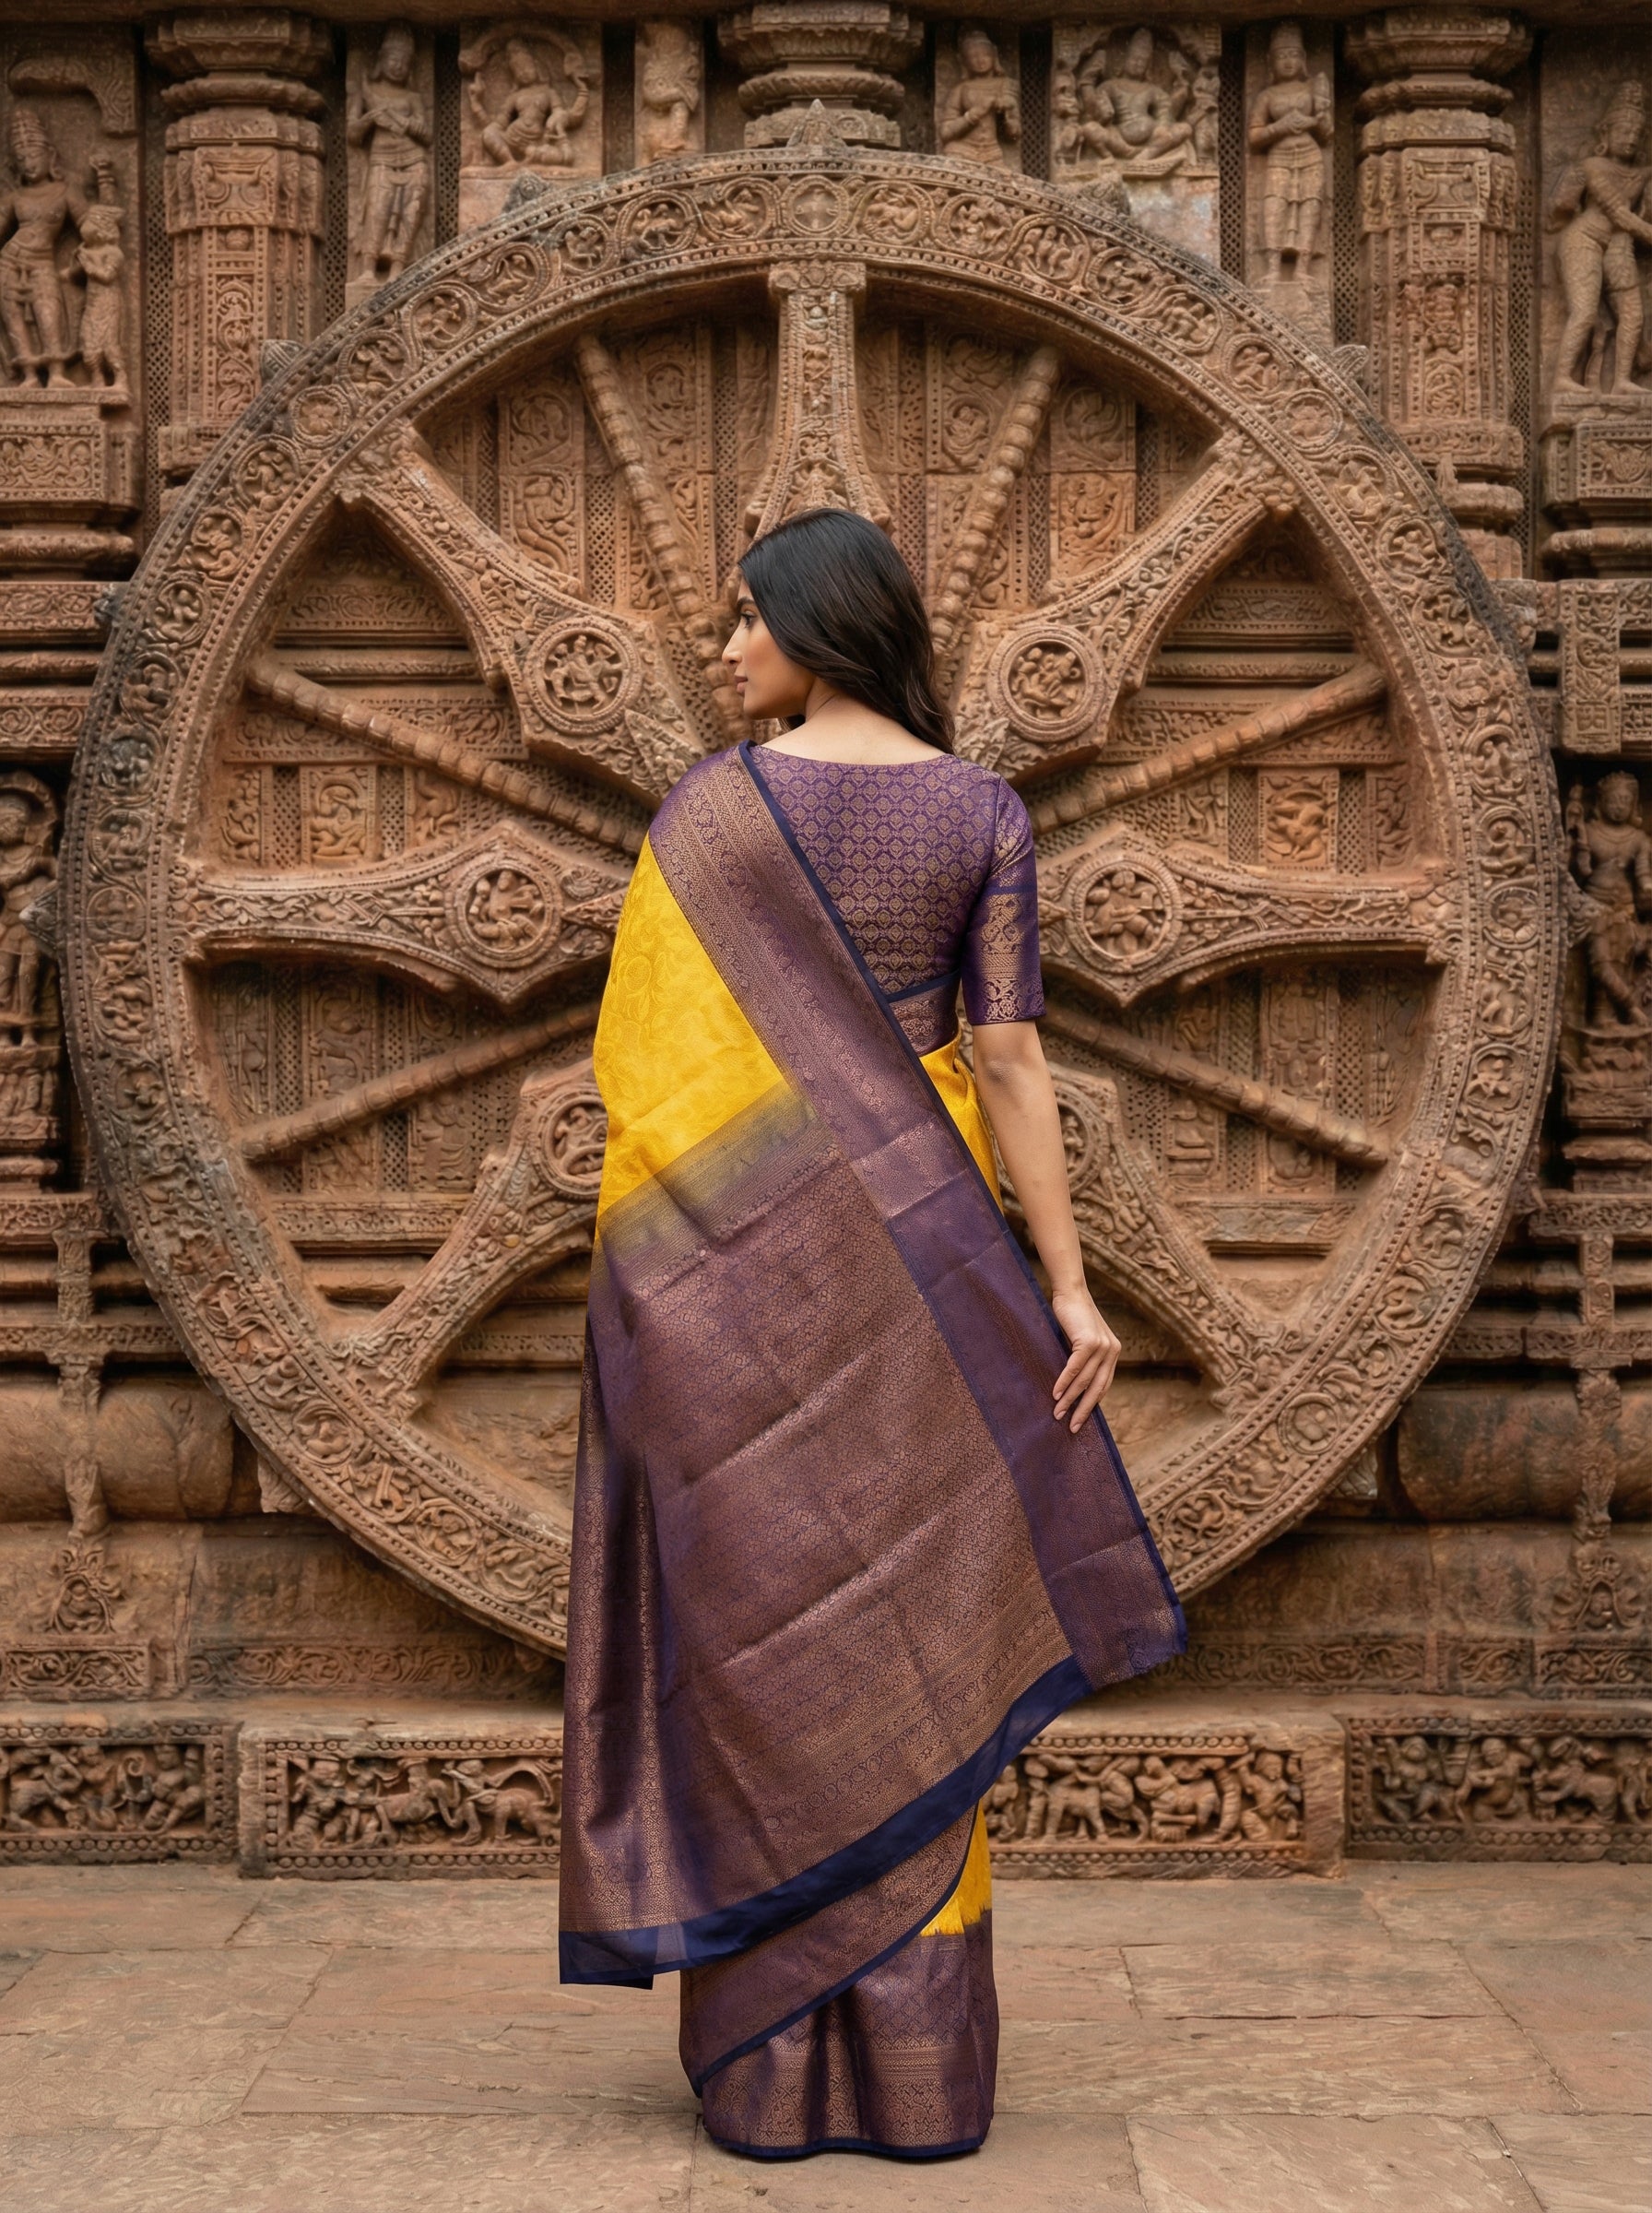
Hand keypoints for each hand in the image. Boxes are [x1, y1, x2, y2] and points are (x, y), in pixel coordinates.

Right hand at [1049, 1286, 1120, 1432]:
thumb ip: (1082, 1360)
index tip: (1079, 1419)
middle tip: (1072, 1427)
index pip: (1103, 1385)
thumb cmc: (1072, 1316)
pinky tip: (1055, 1394)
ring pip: (1085, 1380)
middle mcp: (1111, 1351)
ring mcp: (1102, 1346)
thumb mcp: (1081, 1340)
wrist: (1071, 1291)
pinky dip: (1065, 1382)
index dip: (1091, 1404)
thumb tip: (1070, 1386)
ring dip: (1070, 1399)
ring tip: (1057, 1413)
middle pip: (1098, 1388)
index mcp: (1112, 1352)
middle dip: (1083, 1410)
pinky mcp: (1089, 1341)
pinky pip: (1075, 1368)